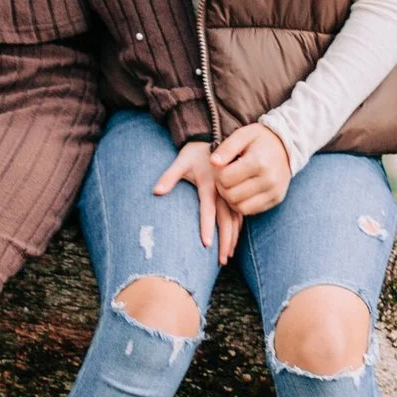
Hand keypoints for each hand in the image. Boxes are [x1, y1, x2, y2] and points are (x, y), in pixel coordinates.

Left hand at [153, 140, 234, 264]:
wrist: (215, 136)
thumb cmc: (195, 151)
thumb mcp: (181, 161)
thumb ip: (169, 177)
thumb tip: (156, 192)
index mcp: (209, 183)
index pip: (208, 209)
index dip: (206, 227)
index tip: (206, 244)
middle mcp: (223, 190)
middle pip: (226, 219)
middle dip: (225, 240)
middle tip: (222, 260)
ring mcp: (231, 192)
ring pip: (235, 219)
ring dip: (233, 238)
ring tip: (229, 255)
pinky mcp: (236, 192)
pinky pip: (240, 213)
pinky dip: (238, 228)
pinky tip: (236, 240)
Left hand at [212, 124, 291, 214]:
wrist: (287, 147)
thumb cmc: (260, 139)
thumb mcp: (243, 135)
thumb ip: (227, 148)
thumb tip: (213, 162)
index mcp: (259, 162)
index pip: (225, 178)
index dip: (218, 173)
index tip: (223, 166)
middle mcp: (269, 180)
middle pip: (231, 195)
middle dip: (222, 187)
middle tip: (225, 176)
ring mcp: (274, 192)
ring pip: (239, 207)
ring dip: (230, 198)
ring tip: (232, 184)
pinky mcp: (276, 200)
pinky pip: (250, 211)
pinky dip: (241, 204)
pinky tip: (241, 191)